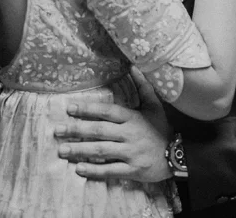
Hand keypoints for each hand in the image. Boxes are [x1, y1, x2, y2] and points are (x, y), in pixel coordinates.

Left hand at [55, 68, 171, 181]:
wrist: (177, 155)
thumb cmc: (161, 129)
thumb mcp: (154, 106)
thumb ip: (143, 86)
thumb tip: (134, 66)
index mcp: (132, 118)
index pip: (107, 112)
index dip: (88, 109)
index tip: (70, 108)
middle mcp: (129, 134)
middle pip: (100, 131)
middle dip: (77, 130)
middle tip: (57, 130)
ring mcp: (131, 153)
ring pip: (102, 151)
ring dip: (81, 150)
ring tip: (62, 150)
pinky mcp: (133, 170)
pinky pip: (111, 170)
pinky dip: (95, 170)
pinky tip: (79, 169)